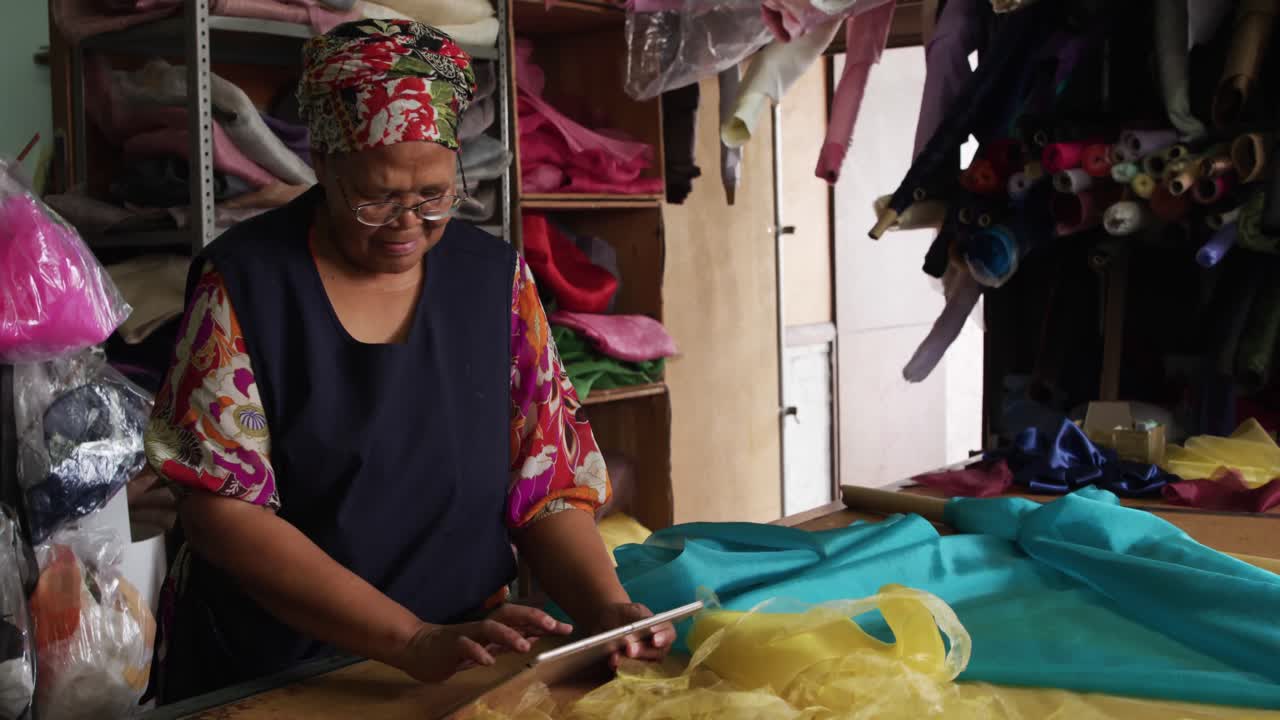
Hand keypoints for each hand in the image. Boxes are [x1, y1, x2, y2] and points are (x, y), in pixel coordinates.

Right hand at [395, 604, 572, 682]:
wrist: (417, 648)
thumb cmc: (455, 647)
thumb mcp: (486, 646)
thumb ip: (508, 641)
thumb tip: (534, 638)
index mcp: (493, 626)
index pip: (522, 620)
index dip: (544, 622)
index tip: (567, 627)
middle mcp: (482, 625)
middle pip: (510, 614)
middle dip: (532, 617)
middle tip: (552, 625)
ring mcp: (466, 633)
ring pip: (489, 627)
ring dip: (508, 635)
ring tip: (524, 646)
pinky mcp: (450, 644)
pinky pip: (464, 646)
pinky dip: (476, 652)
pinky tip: (487, 661)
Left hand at [589, 602, 674, 667]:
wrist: (601, 625)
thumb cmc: (619, 615)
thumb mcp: (626, 610)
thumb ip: (636, 616)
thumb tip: (646, 623)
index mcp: (659, 628)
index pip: (668, 634)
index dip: (664, 637)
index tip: (655, 640)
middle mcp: (655, 648)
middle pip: (657, 653)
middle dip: (643, 651)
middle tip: (630, 649)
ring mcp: (643, 661)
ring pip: (644, 666)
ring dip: (630, 662)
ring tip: (615, 657)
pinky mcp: (630, 671)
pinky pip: (629, 673)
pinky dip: (620, 668)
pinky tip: (611, 661)